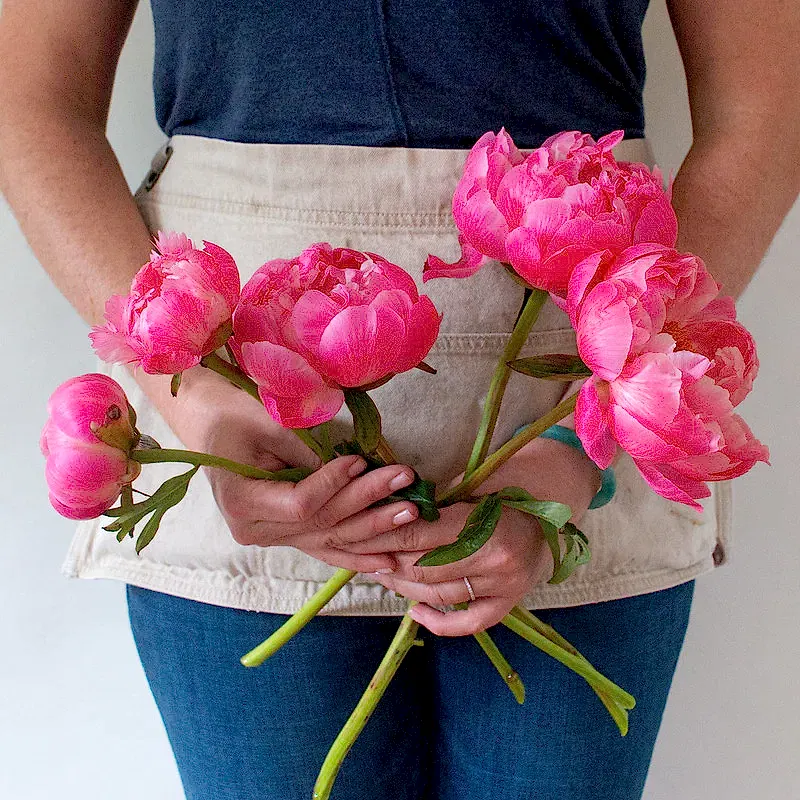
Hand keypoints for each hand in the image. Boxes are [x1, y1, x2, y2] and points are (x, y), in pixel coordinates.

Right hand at [167, 370, 444, 572]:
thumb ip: (305, 450)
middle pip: (321, 523)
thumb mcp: (266, 424)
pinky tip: (388, 561)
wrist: (215, 427)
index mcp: (241, 503)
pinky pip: (326, 549)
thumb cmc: (237, 416)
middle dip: (367, 501)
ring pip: (329, 540)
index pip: (300, 504)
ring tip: (410, 511)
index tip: (360, 460)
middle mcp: (255, 531)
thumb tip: (354, 467)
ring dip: (373, 529)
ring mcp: (272, 539)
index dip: (333, 485)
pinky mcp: (287, 537)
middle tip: (404, 480)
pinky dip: (357, 555)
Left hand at [371, 436, 603, 635]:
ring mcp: (504, 585)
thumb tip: (388, 515)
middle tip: (365, 555)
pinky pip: (469, 622)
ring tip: (383, 574)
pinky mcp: (510, 601)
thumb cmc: (507, 481)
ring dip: (404, 587)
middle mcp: (495, 560)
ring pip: (440, 594)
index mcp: (483, 524)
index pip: (419, 537)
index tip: (361, 532)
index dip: (385, 536)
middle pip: (424, 569)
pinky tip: (415, 612)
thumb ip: (436, 504)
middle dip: (389, 562)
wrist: (554, 495)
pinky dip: (439, 622)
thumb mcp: (472, 482)